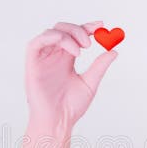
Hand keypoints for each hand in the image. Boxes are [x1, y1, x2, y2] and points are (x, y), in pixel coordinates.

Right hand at [18, 20, 118, 147]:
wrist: (59, 122)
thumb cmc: (71, 107)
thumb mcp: (90, 83)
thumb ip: (100, 66)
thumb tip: (114, 51)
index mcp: (66, 58)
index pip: (75, 35)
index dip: (87, 27)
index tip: (101, 25)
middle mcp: (54, 56)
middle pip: (63, 29)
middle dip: (78, 30)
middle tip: (91, 42)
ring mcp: (42, 59)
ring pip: (51, 33)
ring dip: (68, 35)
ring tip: (81, 49)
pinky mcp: (32, 64)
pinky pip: (35, 43)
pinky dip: (50, 38)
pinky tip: (68, 48)